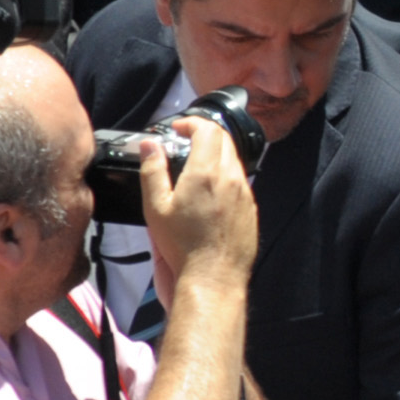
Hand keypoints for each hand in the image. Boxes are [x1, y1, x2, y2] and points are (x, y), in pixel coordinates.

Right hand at [144, 116, 257, 305]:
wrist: (213, 277)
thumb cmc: (182, 247)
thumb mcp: (156, 207)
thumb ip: (153, 171)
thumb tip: (149, 145)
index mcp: (207, 172)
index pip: (208, 130)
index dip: (192, 123)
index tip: (178, 128)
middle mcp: (231, 177)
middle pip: (224, 140)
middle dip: (205, 134)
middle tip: (186, 142)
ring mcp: (245, 193)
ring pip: (234, 160)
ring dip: (216, 154)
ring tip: (195, 166)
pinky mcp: (251, 208)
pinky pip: (241, 182)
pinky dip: (226, 175)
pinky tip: (210, 191)